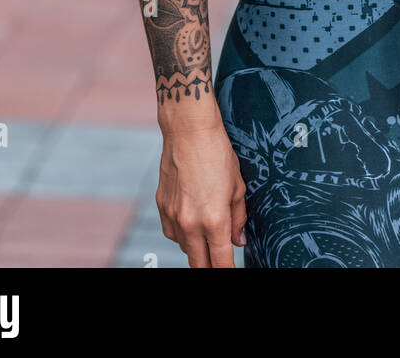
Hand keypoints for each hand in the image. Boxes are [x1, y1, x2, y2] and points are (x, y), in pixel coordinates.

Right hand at [156, 118, 246, 267]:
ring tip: (208, 232)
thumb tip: (238, 241)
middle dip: (211, 266)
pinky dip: (182, 234)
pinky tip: (192, 220)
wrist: (188, 130)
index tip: (231, 270)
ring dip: (197, 248)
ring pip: (185, 248)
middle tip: (220, 261)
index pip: (221, 263)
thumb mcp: (238, 186)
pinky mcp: (161, 207)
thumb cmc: (216, 152)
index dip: (228, 270)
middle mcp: (190, 223)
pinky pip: (172, 233)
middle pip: (199, 264)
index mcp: (214, 220)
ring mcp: (173, 216)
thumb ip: (238, 219)